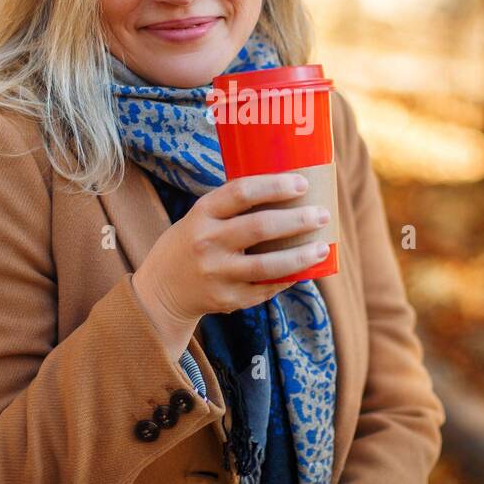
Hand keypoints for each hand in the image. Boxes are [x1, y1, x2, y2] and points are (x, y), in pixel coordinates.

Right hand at [131, 172, 331, 354]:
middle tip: (322, 215)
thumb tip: (289, 194)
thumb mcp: (201, 217)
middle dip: (297, 220)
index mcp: (202, 213)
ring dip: (301, 256)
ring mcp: (216, 274)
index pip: (241, 192)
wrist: (161, 289)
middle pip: (260, 227)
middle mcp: (207, 242)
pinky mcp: (225, 299)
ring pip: (268, 265)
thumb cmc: (192, 243)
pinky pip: (265, 288)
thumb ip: (233, 207)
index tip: (302, 184)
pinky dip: (287, 278)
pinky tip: (302, 270)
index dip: (275, 186)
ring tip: (322, 248)